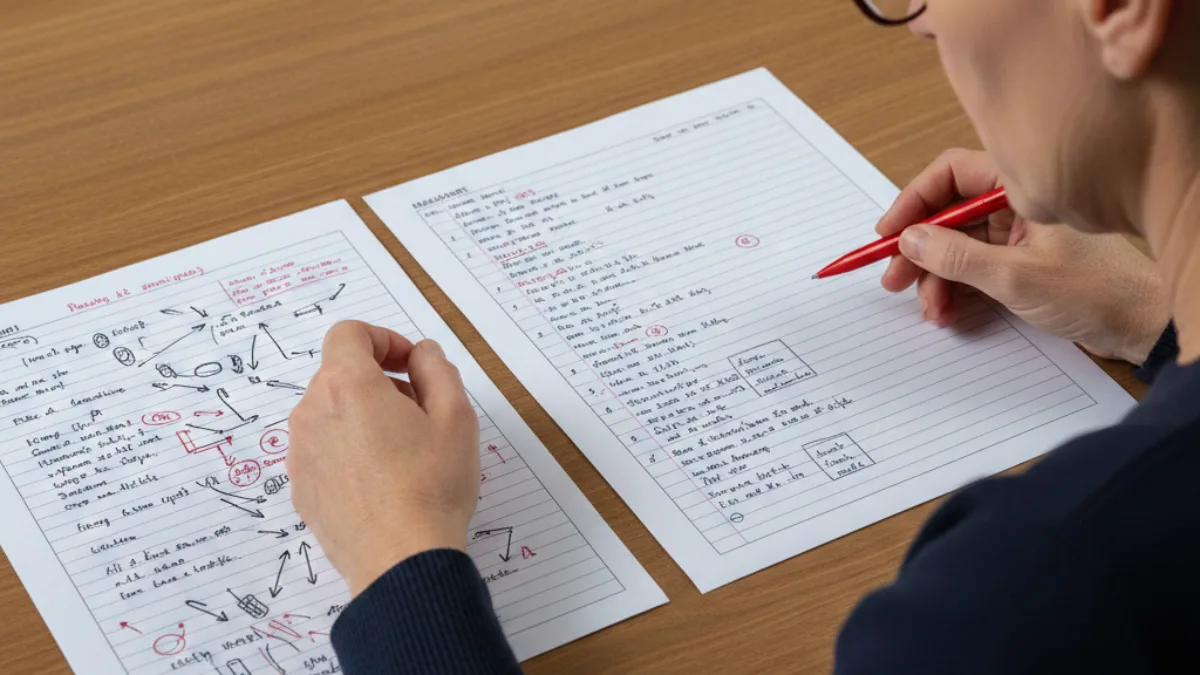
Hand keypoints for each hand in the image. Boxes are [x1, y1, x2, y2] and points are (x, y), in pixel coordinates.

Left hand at [287, 321, 479, 596]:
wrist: (400, 562)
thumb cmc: (432, 486)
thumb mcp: (456, 416)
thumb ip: (437, 369)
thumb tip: (421, 354)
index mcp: (348, 385)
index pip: (350, 334)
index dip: (385, 339)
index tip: (412, 365)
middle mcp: (312, 412)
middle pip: (340, 374)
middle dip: (379, 379)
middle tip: (420, 411)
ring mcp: (302, 452)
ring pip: (330, 412)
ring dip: (363, 415)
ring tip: (403, 451)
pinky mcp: (301, 487)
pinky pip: (324, 449)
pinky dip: (349, 449)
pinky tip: (382, 480)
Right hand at [879, 149, 1168, 363]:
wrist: (1141, 327)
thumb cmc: (1099, 293)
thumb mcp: (1016, 277)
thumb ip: (958, 257)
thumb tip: (910, 241)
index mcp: (1023, 188)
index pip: (952, 175)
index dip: (914, 202)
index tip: (889, 233)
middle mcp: (1018, 204)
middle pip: (948, 214)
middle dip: (918, 249)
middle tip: (894, 278)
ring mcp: (1019, 234)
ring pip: (957, 246)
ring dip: (936, 277)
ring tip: (931, 309)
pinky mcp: (1020, 262)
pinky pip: (973, 267)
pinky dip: (956, 288)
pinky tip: (949, 311)